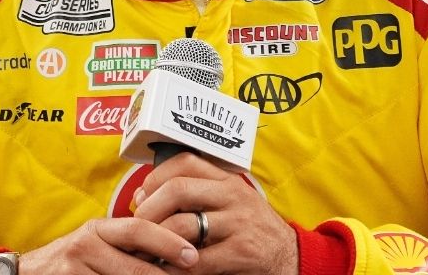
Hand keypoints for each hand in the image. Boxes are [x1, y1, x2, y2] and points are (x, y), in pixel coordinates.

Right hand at [18, 216, 198, 274]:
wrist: (27, 274)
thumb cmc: (71, 260)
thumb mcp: (95, 244)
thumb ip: (125, 244)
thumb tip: (172, 251)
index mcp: (97, 229)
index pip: (138, 229)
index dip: (168, 241)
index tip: (193, 255)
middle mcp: (85, 245)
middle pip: (134, 265)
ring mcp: (75, 270)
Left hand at [131, 153, 297, 274]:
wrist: (289, 257)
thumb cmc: (249, 229)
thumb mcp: (228, 201)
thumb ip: (194, 194)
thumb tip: (143, 195)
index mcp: (227, 180)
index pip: (185, 162)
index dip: (155, 177)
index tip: (142, 196)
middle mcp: (233, 196)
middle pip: (178, 189)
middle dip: (150, 209)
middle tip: (138, 225)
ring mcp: (239, 224)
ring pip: (183, 224)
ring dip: (157, 239)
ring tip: (147, 249)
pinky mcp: (241, 252)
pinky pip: (197, 260)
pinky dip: (175, 266)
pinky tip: (167, 268)